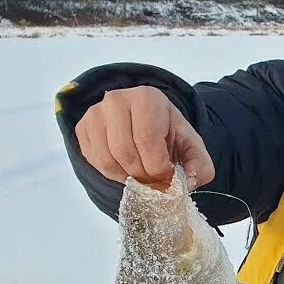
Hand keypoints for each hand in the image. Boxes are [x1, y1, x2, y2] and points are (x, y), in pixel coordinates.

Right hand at [75, 86, 213, 189]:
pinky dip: (113, 174)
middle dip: (144, 176)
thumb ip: (200, 167)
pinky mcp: (83, 128)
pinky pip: (94, 161)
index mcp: (147, 98)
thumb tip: (188, 184)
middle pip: (125, 153)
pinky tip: (127, 169)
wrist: (147, 122)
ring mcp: (95, 113)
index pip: (147, 141)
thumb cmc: (169, 133)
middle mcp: (116, 100)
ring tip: (143, 176)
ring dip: (128, 178)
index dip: (159, 168)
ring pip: (107, 160)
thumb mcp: (192, 147)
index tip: (169, 177)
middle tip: (156, 182)